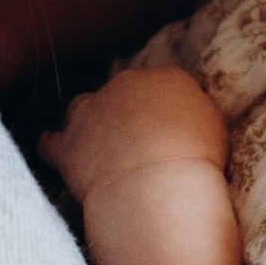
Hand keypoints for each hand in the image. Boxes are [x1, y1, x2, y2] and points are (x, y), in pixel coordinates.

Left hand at [40, 63, 228, 207]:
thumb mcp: (215, 129)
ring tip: (94, 141)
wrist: (159, 185)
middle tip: (134, 139)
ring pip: (83, 108)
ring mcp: (92, 112)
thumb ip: (194, 116)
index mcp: (167, 79)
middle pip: (121, 92)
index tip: (165, 127)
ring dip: (88, 122)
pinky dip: (51, 145)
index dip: (162, 107)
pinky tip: (51, 148)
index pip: (162, 84)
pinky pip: (50, 141)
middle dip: (124, 110)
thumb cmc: (197, 163)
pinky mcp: (68, 144)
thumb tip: (185, 122)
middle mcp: (126, 85)